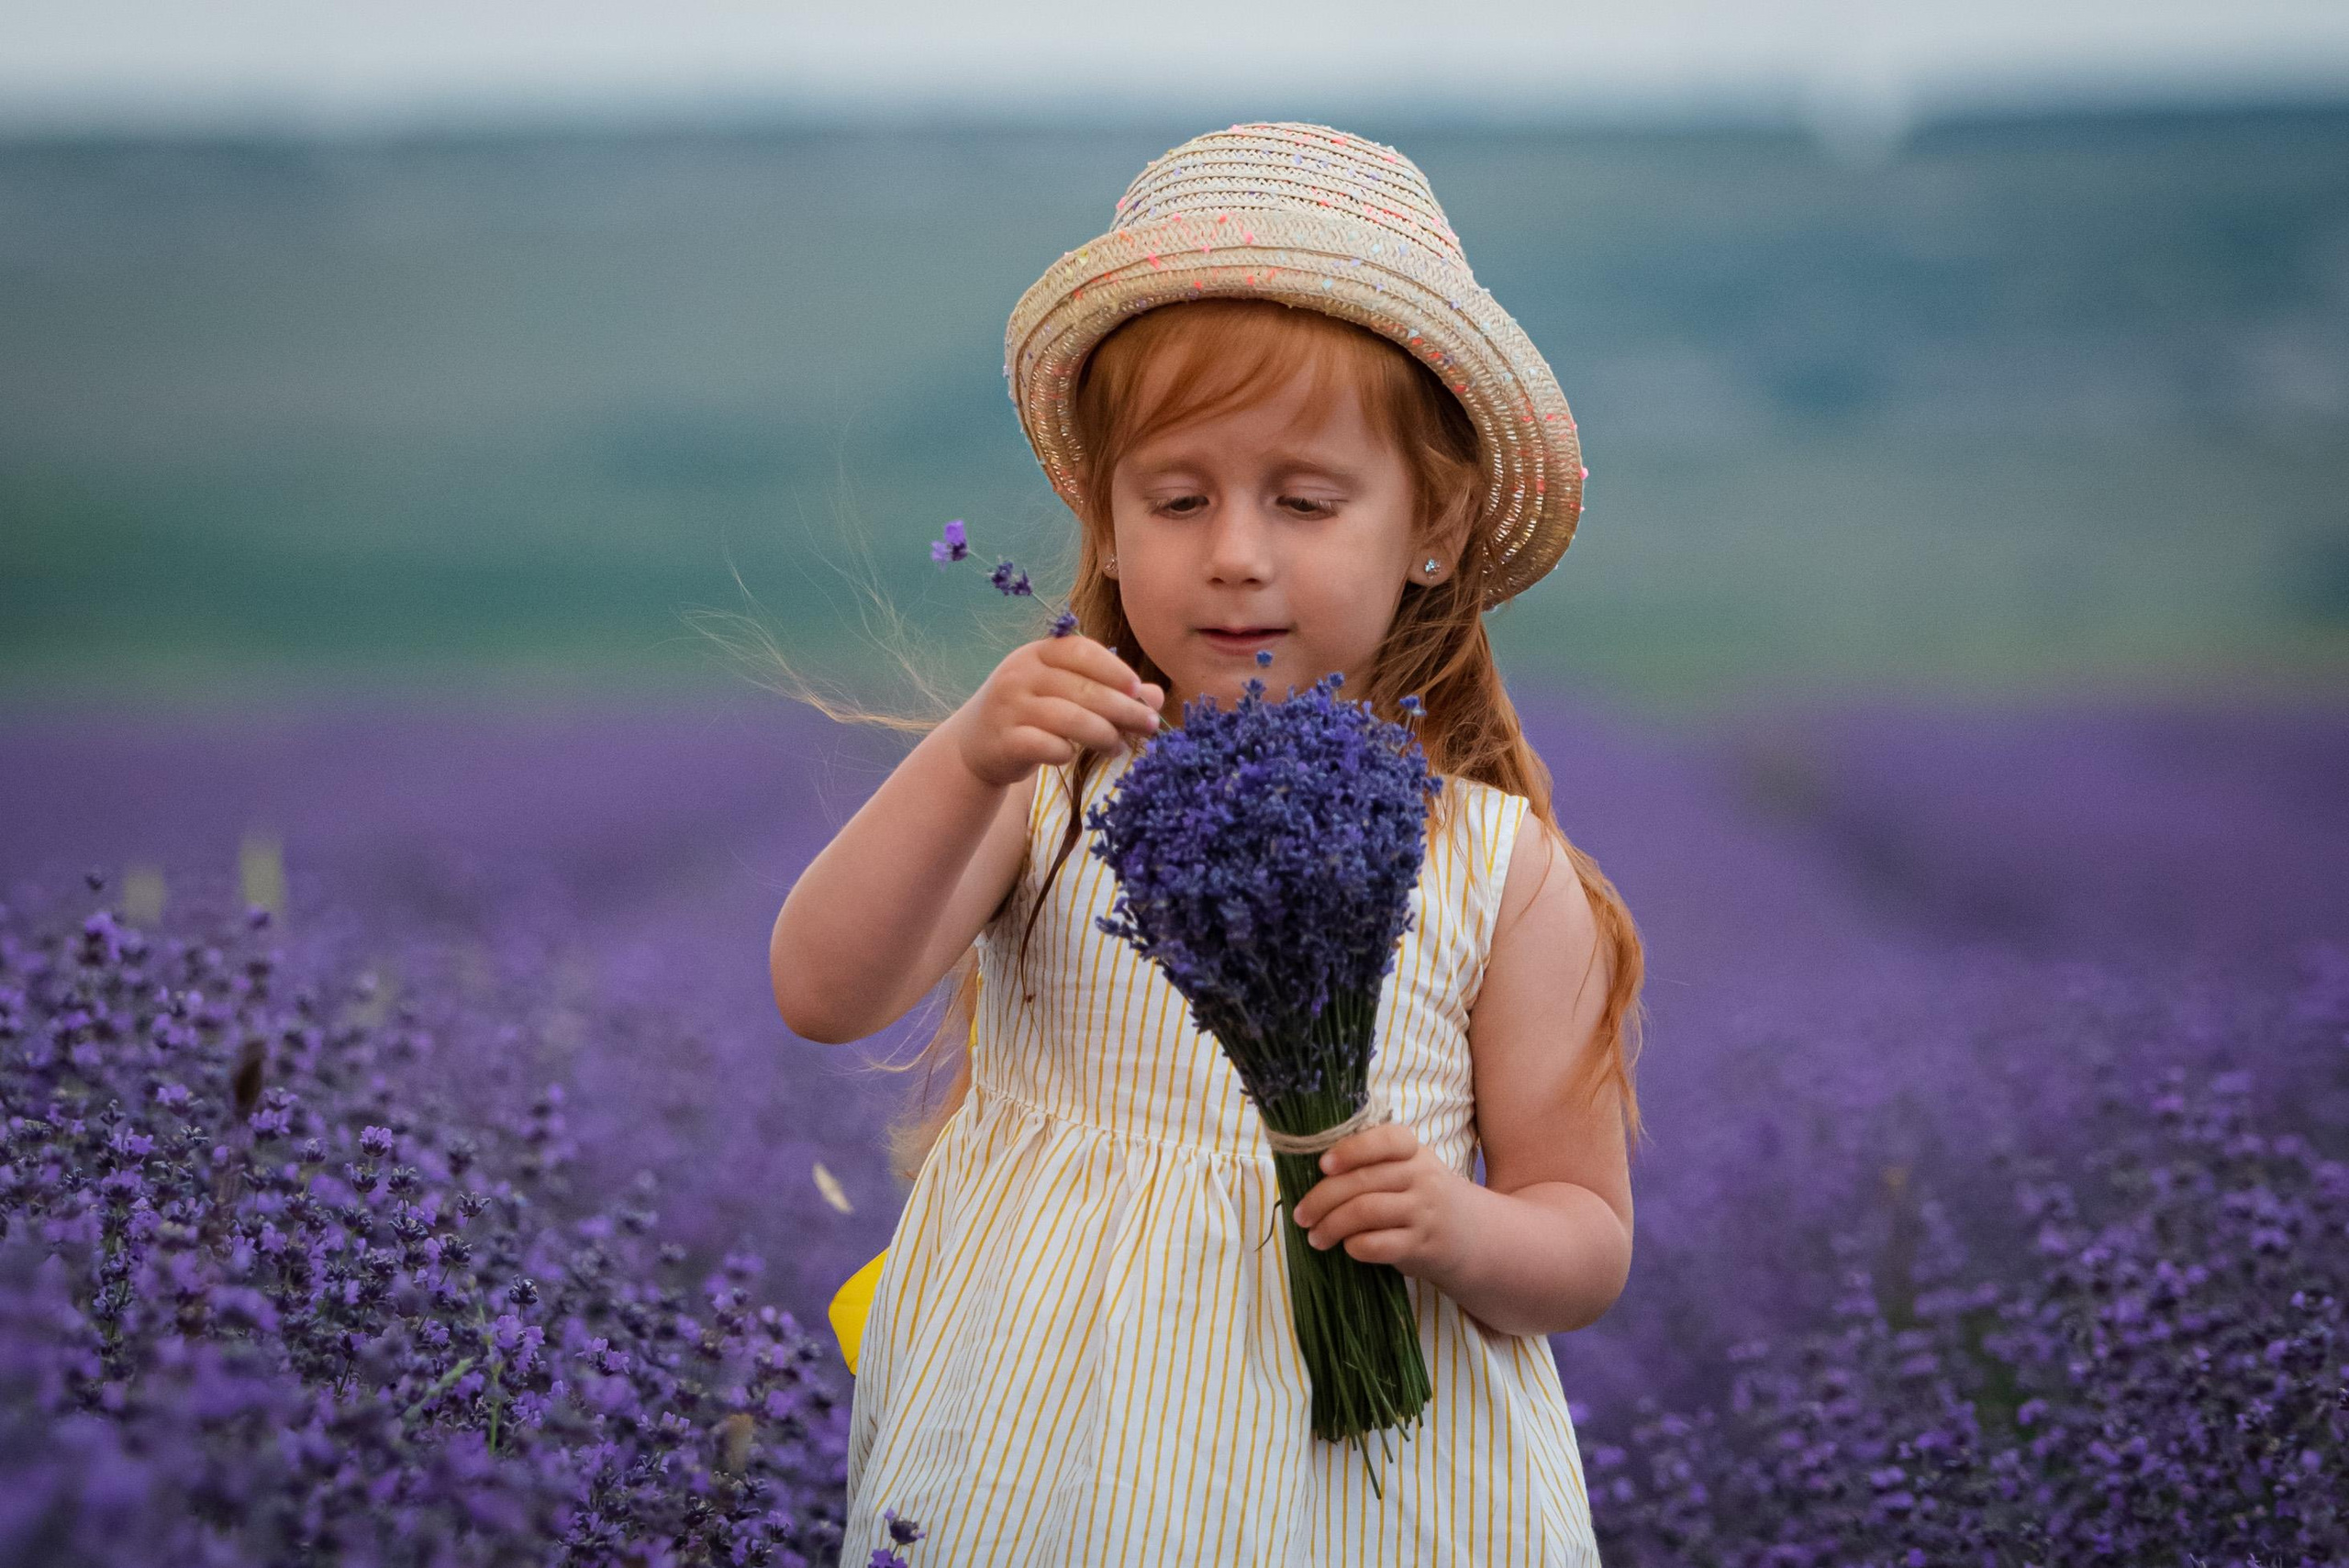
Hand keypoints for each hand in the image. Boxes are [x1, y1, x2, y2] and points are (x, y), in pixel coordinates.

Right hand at [947, 634, 1165, 788]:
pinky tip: (1074, 756)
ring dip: (1102, 734)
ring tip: (1120, 747)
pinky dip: (1065, 751)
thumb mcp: (1064, 693)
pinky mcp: (1004, 740)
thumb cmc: (1031, 712)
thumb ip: (1108, 690)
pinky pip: (1045, 745)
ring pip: (1067, 718)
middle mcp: (1020, 674)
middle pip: (1081, 688)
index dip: (1114, 669)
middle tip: (1148, 725)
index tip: (1138, 689)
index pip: (1081, 651)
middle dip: (1121, 708)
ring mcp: (1009, 706)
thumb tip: (1155, 697)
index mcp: (1037, 653)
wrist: (975, 743)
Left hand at [1287, 1121, 1468, 1280]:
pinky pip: (1379, 1244)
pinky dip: (1355, 1246)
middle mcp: (1421, 1177)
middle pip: (1362, 1181)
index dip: (1351, 1150)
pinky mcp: (1423, 1245)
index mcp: (1413, 1151)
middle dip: (1322, 1198)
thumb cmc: (1422, 1197)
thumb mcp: (1408, 1169)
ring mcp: (1424, 1211)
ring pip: (1365, 1212)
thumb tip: (1311, 1175)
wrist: (1473, 1235)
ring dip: (1331, 1226)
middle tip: (1301, 1215)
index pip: (1385, 1140)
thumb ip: (1372, 1164)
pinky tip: (1347, 1248)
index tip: (1323, 1165)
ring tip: (1315, 1237)